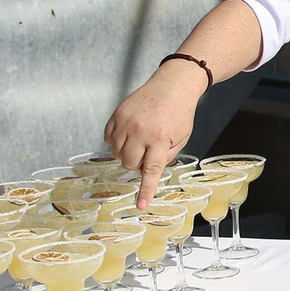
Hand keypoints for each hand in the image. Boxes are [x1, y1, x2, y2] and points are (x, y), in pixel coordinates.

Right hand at [103, 62, 201, 206]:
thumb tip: (145, 172)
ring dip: (127, 153)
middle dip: (137, 163)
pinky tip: (130, 134)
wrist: (172, 85)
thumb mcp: (181, 138)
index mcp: (160, 139)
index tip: (141, 205)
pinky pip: (108, 140)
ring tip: (141, 140)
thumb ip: (164, 158)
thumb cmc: (179, 113)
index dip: (145, 189)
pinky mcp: (116, 115)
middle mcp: (140, 131)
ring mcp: (125, 122)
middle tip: (149, 151)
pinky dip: (117, 142)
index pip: (150, 170)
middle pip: (129, 164)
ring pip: (116, 153)